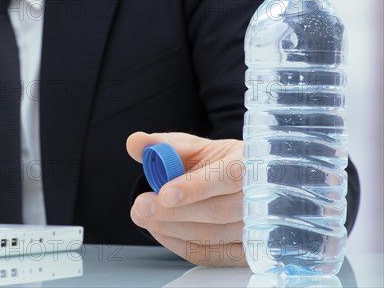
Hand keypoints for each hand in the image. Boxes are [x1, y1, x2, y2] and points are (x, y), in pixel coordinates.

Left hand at [126, 131, 246, 266]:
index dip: (196, 187)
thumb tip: (134, 142)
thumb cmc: (215, 162)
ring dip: (173, 228)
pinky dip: (180, 244)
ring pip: (215, 236)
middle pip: (220, 212)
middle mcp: (262, 196)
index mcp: (250, 161)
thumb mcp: (191, 147)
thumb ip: (162, 145)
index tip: (164, 194)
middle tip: (141, 207)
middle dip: (175, 212)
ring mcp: (259, 228)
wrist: (236, 181)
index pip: (228, 176)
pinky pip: (211, 255)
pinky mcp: (248, 252)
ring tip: (146, 215)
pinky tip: (161, 229)